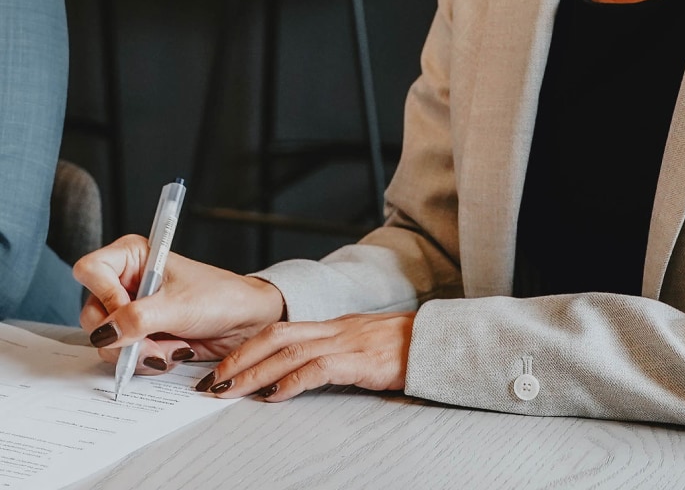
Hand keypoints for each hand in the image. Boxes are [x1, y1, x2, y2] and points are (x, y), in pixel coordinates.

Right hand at [74, 235, 285, 371]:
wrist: (246, 321)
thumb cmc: (220, 298)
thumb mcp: (179, 306)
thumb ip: (138, 319)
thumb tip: (104, 333)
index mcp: (133, 256)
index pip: (91, 270)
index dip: (104, 295)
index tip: (129, 313)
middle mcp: (127, 282)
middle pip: (92, 314)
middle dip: (124, 337)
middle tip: (154, 343)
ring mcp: (131, 311)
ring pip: (106, 341)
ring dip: (140, 352)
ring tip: (175, 347)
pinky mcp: (140, 335)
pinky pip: (124, 357)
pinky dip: (147, 361)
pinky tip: (175, 352)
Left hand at [196, 311, 414, 401]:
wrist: (436, 342)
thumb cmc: (401, 348)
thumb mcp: (361, 345)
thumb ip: (332, 353)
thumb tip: (299, 373)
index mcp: (331, 326)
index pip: (279, 329)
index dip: (246, 346)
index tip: (222, 366)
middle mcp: (333, 328)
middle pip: (275, 335)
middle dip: (239, 357)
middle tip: (211, 380)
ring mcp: (345, 341)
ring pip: (288, 351)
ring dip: (254, 372)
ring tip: (229, 390)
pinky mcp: (359, 360)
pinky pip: (318, 368)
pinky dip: (291, 381)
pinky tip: (275, 395)